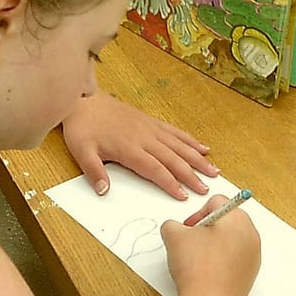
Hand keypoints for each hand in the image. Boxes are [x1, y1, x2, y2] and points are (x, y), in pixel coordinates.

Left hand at [61, 92, 216, 198]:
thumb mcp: (81, 151)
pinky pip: (175, 131)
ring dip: (197, 158)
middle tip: (206, 189)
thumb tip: (104, 191)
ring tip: (213, 170)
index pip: (155, 169)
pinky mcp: (151, 121)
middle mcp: (144, 137)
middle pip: (173, 159)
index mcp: (129, 148)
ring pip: (179, 145)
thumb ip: (94, 171)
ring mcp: (150, 128)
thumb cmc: (83, 126)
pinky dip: (190, 140)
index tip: (183, 196)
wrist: (83, 99)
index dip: (170, 183)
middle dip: (191, 175)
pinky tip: (202, 147)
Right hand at [162, 194, 260, 295]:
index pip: (217, 202)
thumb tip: (174, 228)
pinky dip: (222, 260)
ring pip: (232, 240)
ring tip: (199, 258)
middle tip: (193, 242)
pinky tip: (208, 271)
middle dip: (208, 228)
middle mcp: (251, 235)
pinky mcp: (251, 274)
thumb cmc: (197, 266)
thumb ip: (172, 224)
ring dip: (215, 244)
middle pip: (227, 220)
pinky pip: (236, 258)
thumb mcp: (174, 236)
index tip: (188, 228)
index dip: (197, 213)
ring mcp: (254, 256)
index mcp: (237, 219)